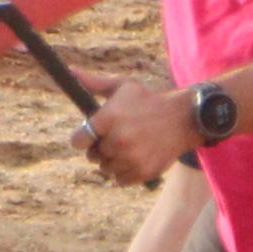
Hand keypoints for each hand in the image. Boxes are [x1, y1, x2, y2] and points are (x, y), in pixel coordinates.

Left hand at [75, 76, 193, 184]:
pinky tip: (134, 157)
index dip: (83, 137)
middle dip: (100, 147)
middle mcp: (118, 139)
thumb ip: (93, 83)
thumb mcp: (122, 86)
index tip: (90, 134)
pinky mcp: (142, 171)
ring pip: (105, 168)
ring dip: (112, 160)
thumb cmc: (148, 100)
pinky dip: (124, 172)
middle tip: (116, 137)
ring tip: (127, 146)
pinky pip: (119, 180)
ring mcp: (131, 157)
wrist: (182, 118)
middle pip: (92, 155)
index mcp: (108, 118)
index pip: (78, 140)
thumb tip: (70, 72)